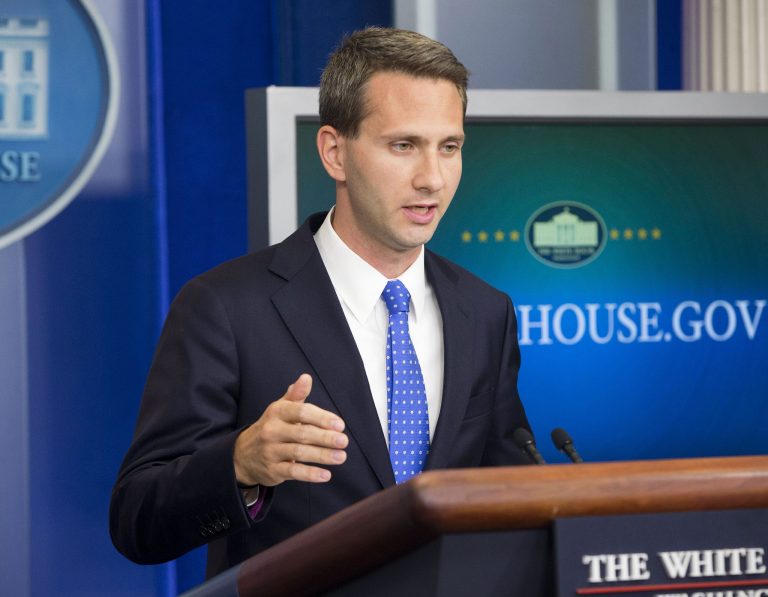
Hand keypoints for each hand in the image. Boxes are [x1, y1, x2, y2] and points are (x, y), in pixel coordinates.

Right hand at [233, 374, 347, 485]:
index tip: (340, 425)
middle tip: (344, 441)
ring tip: (341, 456)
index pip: (301, 412)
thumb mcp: (281, 409)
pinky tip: (326, 474)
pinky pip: (293, 472)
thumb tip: (306, 377)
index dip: (321, 418)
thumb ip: (296, 395)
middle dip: (325, 438)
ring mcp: (270, 451)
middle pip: (302, 433)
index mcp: (277, 412)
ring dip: (322, 455)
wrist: (243, 454)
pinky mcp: (272, 470)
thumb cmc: (272, 427)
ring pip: (299, 453)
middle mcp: (272, 430)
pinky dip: (310, 474)